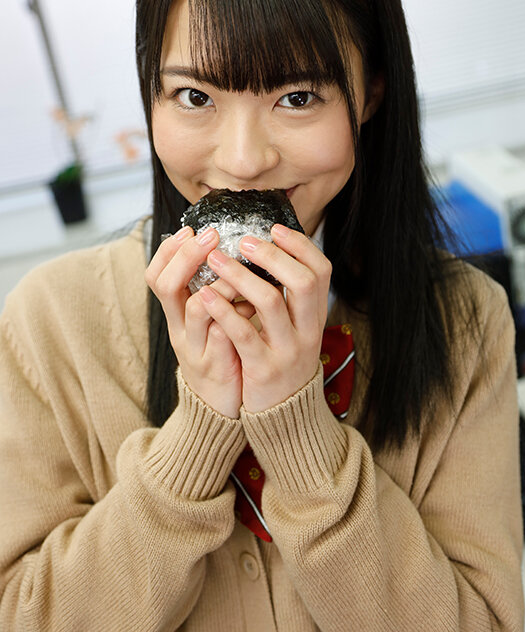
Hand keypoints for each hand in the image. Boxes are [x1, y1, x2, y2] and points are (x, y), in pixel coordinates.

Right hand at [145, 227, 254, 417]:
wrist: (219, 408)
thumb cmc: (220, 355)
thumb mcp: (210, 321)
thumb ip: (215, 290)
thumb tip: (230, 250)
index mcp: (177, 315)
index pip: (156, 276)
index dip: (169, 251)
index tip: (189, 229)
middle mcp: (180, 329)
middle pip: (167, 286)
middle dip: (187, 256)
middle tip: (211, 236)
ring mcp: (196, 349)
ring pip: (196, 309)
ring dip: (220, 285)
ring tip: (240, 273)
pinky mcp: (217, 367)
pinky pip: (223, 338)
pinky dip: (237, 318)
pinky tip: (254, 308)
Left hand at [198, 224, 331, 412]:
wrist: (283, 415)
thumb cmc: (281, 360)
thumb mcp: (295, 328)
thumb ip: (288, 298)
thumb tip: (271, 252)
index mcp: (315, 316)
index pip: (321, 271)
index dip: (301, 246)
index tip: (276, 229)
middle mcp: (307, 330)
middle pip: (303, 282)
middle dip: (272, 256)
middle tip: (244, 241)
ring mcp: (287, 351)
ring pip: (269, 302)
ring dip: (239, 276)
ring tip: (215, 259)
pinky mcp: (263, 370)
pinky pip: (243, 333)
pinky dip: (223, 310)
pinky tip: (204, 295)